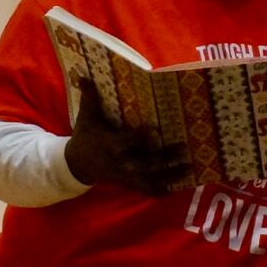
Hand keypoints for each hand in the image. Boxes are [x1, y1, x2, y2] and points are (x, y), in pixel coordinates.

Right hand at [64, 79, 187, 195]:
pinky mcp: (129, 183)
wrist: (77, 165)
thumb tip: (84, 76)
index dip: (139, 137)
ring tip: (189, 167)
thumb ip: (89, 98)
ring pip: (149, 180)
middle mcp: (119, 162)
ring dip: (170, 176)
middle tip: (183, 147)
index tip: (155, 129)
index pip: (125, 142)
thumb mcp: (86, 117)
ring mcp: (125, 175)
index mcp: (109, 145)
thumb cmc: (86, 137)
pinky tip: (180, 186)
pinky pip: (146, 190)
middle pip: (143, 164)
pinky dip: (162, 190)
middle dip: (163, 158)